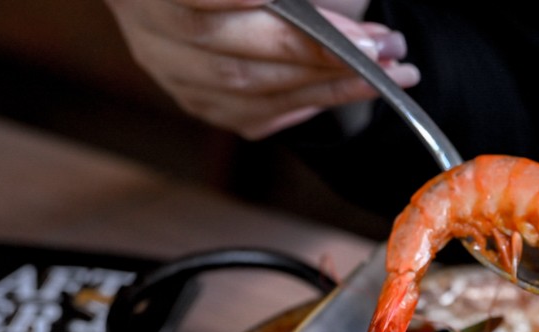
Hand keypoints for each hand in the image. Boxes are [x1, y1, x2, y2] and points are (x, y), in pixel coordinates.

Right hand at [105, 0, 419, 138]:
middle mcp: (150, 29)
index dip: (256, 9)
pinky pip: (254, 114)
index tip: (314, 17)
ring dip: (327, 84)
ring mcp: (170, 71)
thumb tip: (346, 29)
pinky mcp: (196, 101)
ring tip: (387, 68)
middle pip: (236, 54)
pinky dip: (307, 102)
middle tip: (382, 46)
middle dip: (319, 53)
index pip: (204, 2)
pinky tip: (347, 88)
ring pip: (249, 90)